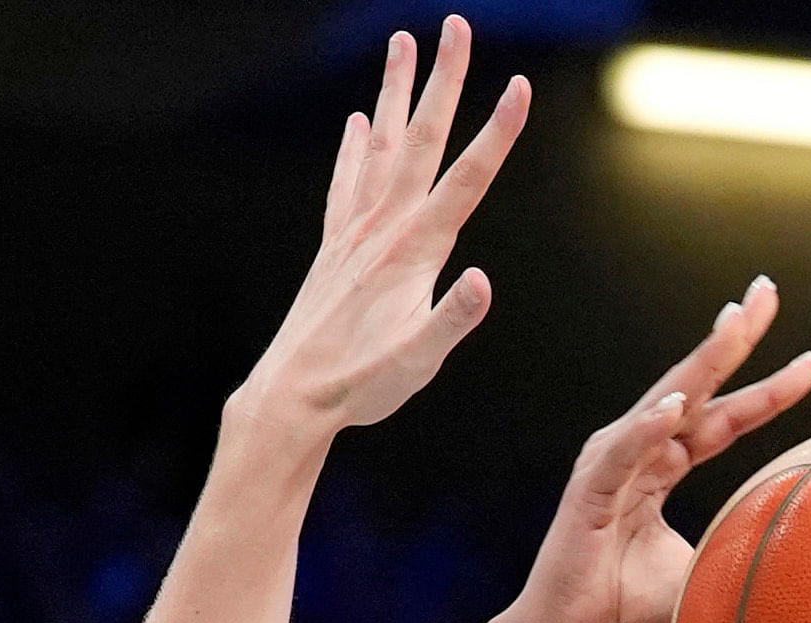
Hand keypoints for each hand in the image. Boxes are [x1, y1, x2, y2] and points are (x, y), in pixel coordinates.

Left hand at [234, 18, 528, 436]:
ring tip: (403, 42)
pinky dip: (355, 148)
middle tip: (456, 26)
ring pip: (380, 146)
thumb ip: (451, 321)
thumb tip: (482, 283)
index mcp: (413, 251)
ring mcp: (353, 233)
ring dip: (395, 92)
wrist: (290, 397)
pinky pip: (347, 183)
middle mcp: (381, 229)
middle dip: (443, 81)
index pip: (465, 180)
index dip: (497, 134)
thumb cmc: (359, 386)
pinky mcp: (334, 248)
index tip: (519, 87)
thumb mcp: (416, 364)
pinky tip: (358, 124)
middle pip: (420, 140)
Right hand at [504, 280, 810, 622]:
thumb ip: (737, 544)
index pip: (724, 418)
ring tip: (734, 326)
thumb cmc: (624, 603)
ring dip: (700, 363)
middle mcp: (639, 452)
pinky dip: (648, 429)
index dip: (768, 390)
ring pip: (664, 404)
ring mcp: (611, 464)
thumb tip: (798, 546)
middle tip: (767, 292)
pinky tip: (675, 407)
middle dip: (734, 338)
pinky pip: (623, 454)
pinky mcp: (589, 491)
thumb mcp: (701, 568)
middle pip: (696, 386)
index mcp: (663, 465)